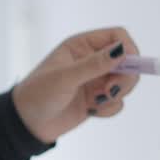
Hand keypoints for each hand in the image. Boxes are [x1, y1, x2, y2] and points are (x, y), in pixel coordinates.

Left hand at [11, 27, 140, 143]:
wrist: (27, 124)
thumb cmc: (39, 93)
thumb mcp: (66, 77)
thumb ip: (95, 64)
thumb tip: (122, 50)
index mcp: (82, 45)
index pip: (117, 36)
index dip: (129, 48)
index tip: (131, 65)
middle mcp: (92, 60)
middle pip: (127, 60)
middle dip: (125, 77)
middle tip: (110, 90)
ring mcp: (96, 80)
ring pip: (125, 83)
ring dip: (116, 95)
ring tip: (96, 103)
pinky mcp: (97, 99)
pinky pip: (117, 102)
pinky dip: (109, 109)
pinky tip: (92, 112)